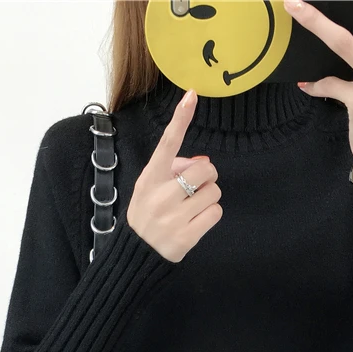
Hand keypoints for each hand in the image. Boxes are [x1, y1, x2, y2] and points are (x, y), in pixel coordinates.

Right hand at [127, 89, 222, 262]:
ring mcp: (174, 216)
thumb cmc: (147, 214)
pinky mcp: (187, 236)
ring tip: (192, 207)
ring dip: (209, 197)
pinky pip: (215, 213)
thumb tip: (202, 163)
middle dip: (208, 175)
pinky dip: (210, 215)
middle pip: (205, 168)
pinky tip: (196, 221)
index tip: (191, 96)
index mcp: (150, 178)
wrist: (136, 254)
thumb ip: (172, 171)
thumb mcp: (149, 187)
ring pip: (214, 191)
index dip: (181, 118)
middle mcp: (161, 195)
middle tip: (197, 187)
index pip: (168, 143)